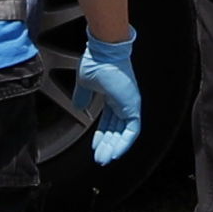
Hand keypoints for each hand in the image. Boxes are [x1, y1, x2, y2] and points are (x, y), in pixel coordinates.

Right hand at [76, 37, 142, 167]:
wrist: (103, 53)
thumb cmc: (96, 62)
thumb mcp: (85, 85)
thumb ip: (82, 97)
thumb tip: (79, 107)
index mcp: (112, 96)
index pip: (109, 121)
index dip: (101, 135)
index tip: (95, 147)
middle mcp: (123, 101)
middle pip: (116, 130)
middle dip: (107, 146)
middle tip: (100, 158)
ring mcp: (129, 104)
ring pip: (124, 133)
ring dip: (114, 147)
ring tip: (104, 159)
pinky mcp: (133, 107)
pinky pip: (132, 130)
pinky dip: (124, 142)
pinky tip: (116, 152)